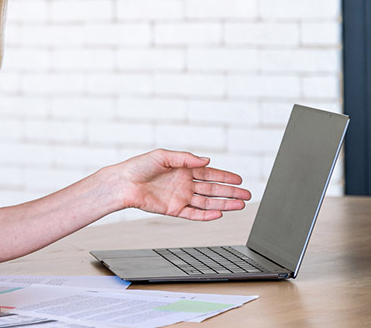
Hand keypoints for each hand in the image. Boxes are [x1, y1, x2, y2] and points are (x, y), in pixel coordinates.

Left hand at [119, 149, 251, 219]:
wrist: (123, 183)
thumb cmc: (139, 166)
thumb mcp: (163, 156)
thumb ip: (186, 158)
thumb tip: (206, 160)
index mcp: (184, 170)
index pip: (210, 174)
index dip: (225, 176)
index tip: (240, 179)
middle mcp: (184, 184)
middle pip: (213, 189)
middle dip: (231, 192)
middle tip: (247, 194)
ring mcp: (180, 197)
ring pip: (207, 202)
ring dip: (224, 204)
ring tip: (240, 205)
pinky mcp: (173, 209)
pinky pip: (193, 213)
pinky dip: (206, 215)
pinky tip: (219, 214)